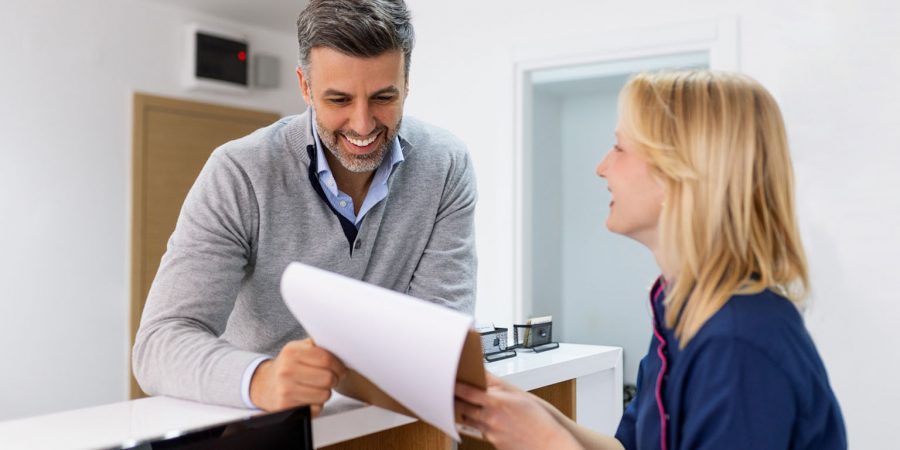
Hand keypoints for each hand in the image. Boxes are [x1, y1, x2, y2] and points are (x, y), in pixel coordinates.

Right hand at [249, 338, 345, 415]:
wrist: (264, 384)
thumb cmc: (287, 366)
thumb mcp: (297, 349)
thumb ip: (317, 346)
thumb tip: (340, 347)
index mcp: (291, 352)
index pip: (326, 359)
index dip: (338, 366)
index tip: (340, 369)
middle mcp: (286, 370)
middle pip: (328, 378)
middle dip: (334, 379)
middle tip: (330, 379)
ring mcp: (285, 390)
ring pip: (324, 395)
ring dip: (325, 392)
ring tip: (317, 388)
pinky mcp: (286, 407)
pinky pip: (315, 408)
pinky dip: (316, 404)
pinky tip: (308, 397)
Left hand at [455, 374, 581, 449]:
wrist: (548, 442)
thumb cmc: (538, 418)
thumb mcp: (519, 395)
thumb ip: (497, 384)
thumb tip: (483, 374)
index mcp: (497, 403)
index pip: (467, 392)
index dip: (454, 387)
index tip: (446, 382)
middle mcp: (491, 418)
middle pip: (463, 408)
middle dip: (454, 401)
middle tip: (448, 393)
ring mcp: (491, 433)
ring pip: (469, 421)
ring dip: (464, 413)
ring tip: (462, 405)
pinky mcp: (493, 443)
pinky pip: (480, 432)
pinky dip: (479, 426)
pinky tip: (482, 420)